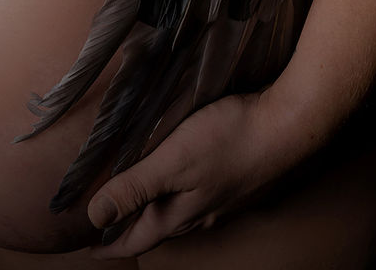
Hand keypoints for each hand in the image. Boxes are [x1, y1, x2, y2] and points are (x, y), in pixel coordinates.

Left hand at [87, 88, 309, 258]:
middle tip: (106, 223)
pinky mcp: (233, 182)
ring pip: (179, 214)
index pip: (137, 239)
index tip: (89, 249)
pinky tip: (180, 179)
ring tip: (138, 202)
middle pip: (157, 229)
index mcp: (181, 213)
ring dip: (154, 212)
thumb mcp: (172, 160)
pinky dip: (177, 195)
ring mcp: (220, 200)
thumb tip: (94, 217)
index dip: (110, 244)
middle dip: (130, 230)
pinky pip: (197, 199)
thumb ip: (135, 187)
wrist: (285, 126)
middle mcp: (200, 214)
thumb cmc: (229, 138)